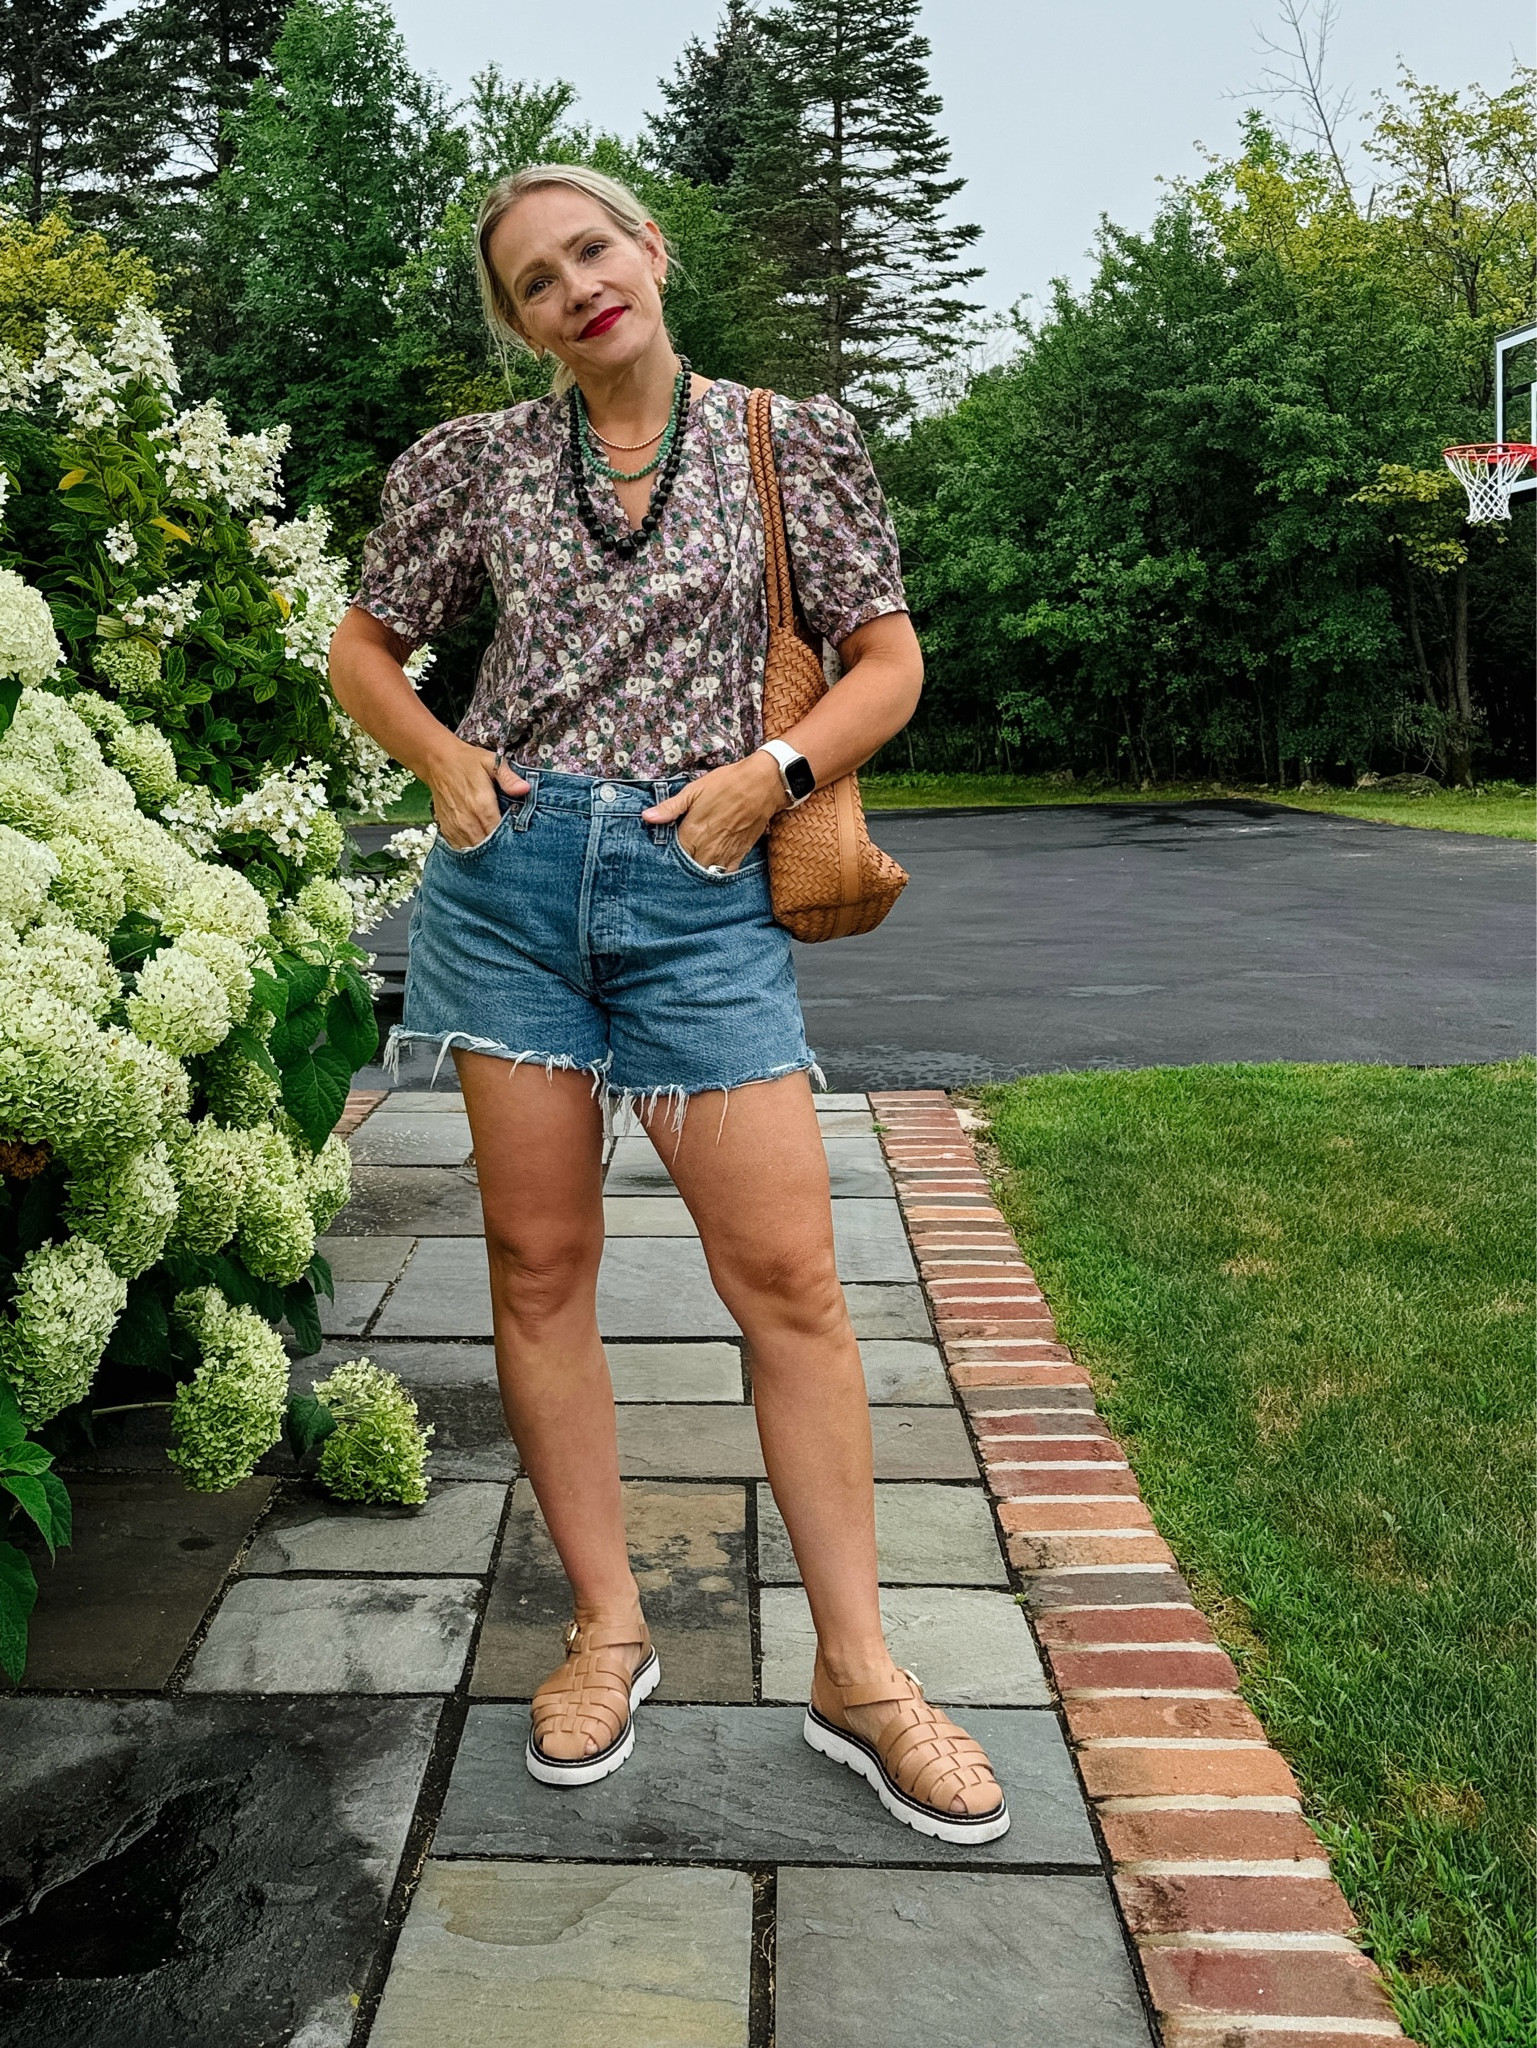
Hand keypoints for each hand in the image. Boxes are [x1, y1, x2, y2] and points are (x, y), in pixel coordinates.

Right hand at [426, 739, 529, 849]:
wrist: (438, 762)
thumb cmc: (467, 762)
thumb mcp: (491, 762)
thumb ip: (509, 778)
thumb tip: (525, 789)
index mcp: (481, 804)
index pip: (499, 832)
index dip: (510, 838)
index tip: (519, 837)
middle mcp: (467, 819)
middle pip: (488, 844)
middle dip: (500, 846)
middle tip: (510, 844)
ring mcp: (455, 826)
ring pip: (474, 849)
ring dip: (486, 850)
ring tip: (497, 847)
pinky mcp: (447, 829)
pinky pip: (461, 848)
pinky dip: (471, 849)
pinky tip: (480, 844)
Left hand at [642, 753, 785, 870]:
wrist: (763, 785)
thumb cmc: (727, 783)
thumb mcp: (694, 790)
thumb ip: (670, 808)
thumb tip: (646, 817)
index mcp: (692, 832)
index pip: (672, 855)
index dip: (665, 855)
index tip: (661, 853)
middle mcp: (707, 848)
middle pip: (687, 868)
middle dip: (680, 866)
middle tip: (674, 862)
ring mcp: (724, 853)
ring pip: (705, 873)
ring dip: (697, 872)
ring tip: (691, 866)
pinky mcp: (740, 854)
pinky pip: (725, 873)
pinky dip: (717, 874)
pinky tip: (710, 869)